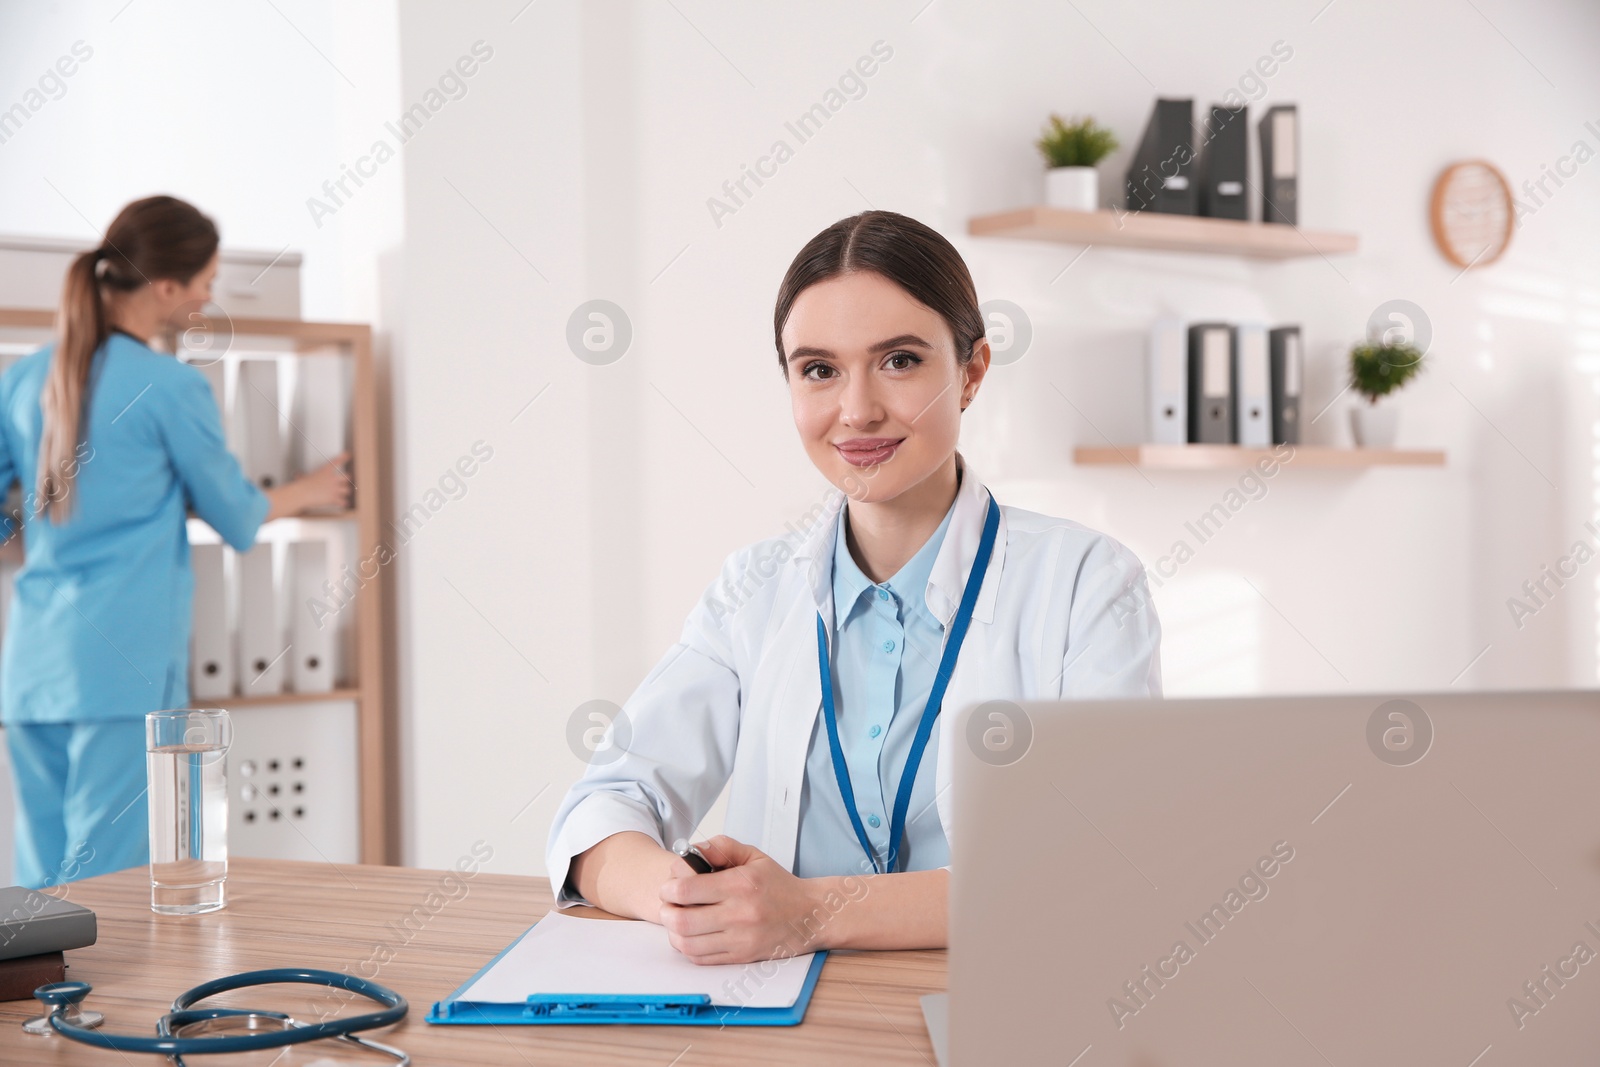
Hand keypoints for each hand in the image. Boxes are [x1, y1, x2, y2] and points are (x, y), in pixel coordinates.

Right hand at [294, 452, 352, 510]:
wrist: (301, 493)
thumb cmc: (301, 485)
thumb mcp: (303, 477)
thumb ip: (303, 476)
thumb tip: (298, 476)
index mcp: (326, 471)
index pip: (338, 461)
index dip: (345, 457)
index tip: (349, 455)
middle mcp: (333, 479)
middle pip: (348, 477)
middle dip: (347, 480)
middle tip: (346, 481)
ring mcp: (334, 489)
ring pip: (347, 490)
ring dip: (345, 492)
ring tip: (343, 494)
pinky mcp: (334, 499)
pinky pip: (343, 501)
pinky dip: (343, 503)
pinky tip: (343, 503)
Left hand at [657, 835, 829, 964]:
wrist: (809, 915)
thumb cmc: (778, 885)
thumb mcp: (753, 856)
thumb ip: (721, 847)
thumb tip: (692, 850)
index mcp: (740, 885)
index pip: (687, 890)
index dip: (669, 887)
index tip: (670, 886)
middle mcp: (739, 914)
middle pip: (681, 920)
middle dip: (666, 911)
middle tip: (669, 905)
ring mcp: (739, 939)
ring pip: (687, 943)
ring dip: (674, 931)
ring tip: (678, 920)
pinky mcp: (740, 957)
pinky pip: (701, 958)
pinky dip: (687, 947)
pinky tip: (692, 935)